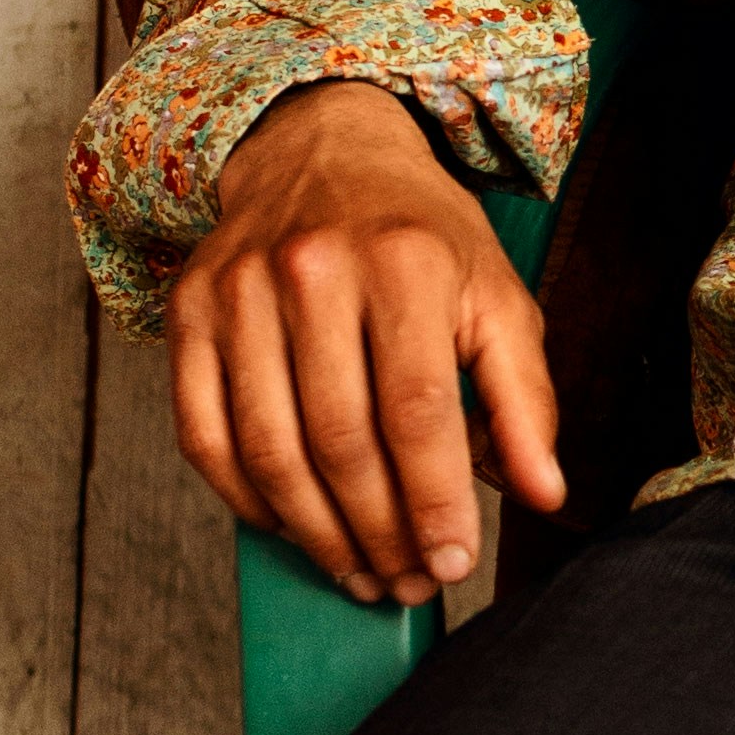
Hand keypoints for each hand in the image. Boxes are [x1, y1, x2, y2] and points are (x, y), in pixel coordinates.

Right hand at [167, 79, 561, 603]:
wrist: (322, 150)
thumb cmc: (419, 237)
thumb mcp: (496, 298)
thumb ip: (525, 399)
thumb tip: (545, 494)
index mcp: (405, 262)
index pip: (418, 410)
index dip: (435, 501)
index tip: (451, 564)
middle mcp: (313, 269)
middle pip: (341, 439)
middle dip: (379, 533)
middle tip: (407, 583)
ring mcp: (240, 290)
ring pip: (270, 448)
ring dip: (316, 534)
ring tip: (359, 574)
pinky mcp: (189, 311)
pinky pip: (203, 434)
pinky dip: (245, 499)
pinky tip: (289, 527)